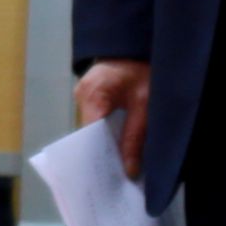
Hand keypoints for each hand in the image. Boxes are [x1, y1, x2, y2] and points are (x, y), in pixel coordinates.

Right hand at [75, 59, 149, 177]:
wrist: (138, 43)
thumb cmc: (143, 69)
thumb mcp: (145, 105)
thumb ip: (135, 138)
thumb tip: (129, 171)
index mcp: (93, 94)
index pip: (90, 135)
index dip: (99, 158)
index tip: (109, 180)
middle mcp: (81, 95)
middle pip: (88, 135)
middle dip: (102, 157)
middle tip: (116, 182)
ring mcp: (83, 95)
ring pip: (90, 130)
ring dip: (104, 146)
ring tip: (117, 170)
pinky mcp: (90, 96)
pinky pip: (95, 121)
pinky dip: (105, 135)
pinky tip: (116, 150)